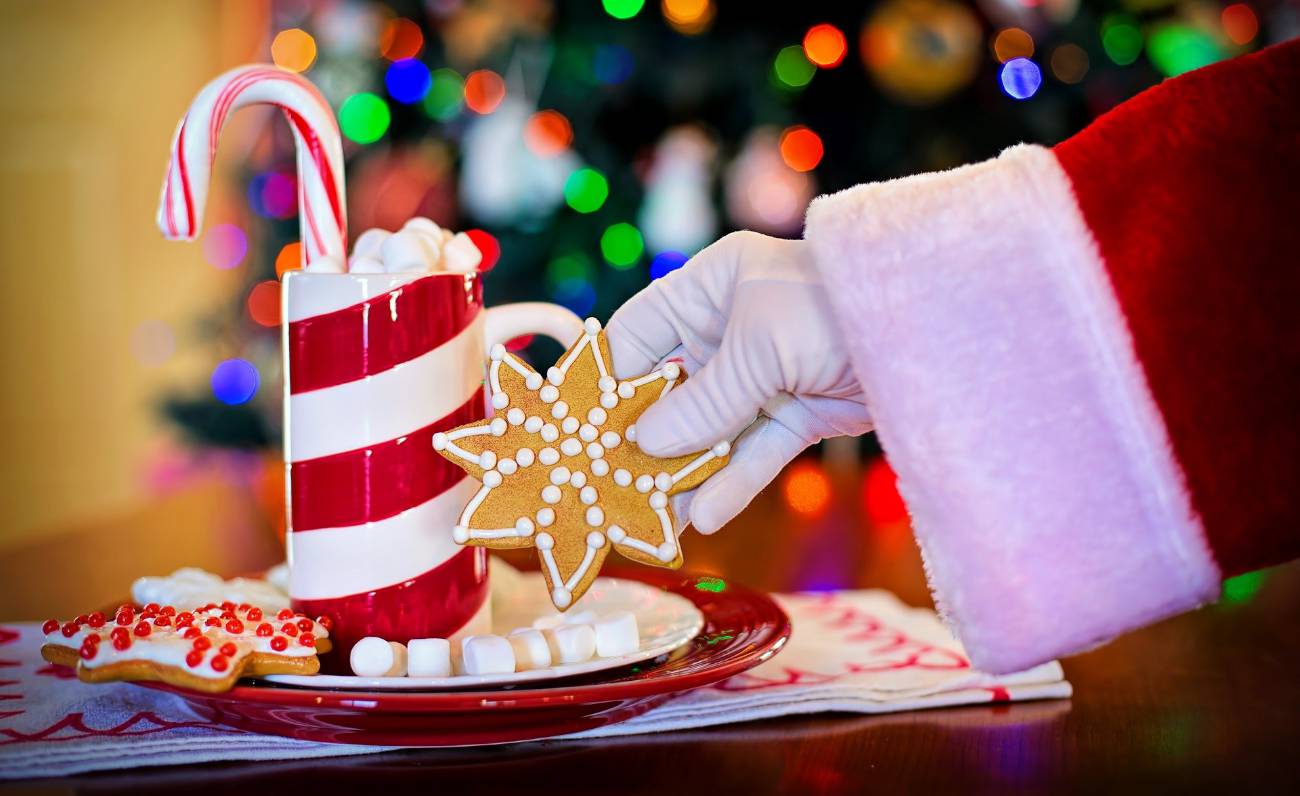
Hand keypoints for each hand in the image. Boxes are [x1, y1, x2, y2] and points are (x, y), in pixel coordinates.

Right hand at [606, 231, 872, 533]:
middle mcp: (729, 329)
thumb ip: (703, 400)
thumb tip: (643, 444)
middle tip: (607, 486)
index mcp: (709, 288)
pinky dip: (730, 483)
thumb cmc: (837, 307)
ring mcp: (763, 374)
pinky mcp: (796, 412)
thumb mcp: (760, 346)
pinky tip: (703, 517)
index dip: (607, 382)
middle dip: (641, 439)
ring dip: (682, 473)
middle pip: (668, 391)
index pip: (637, 335)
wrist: (935, 328)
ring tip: (649, 519)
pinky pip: (752, 452)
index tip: (577, 431)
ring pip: (708, 430)